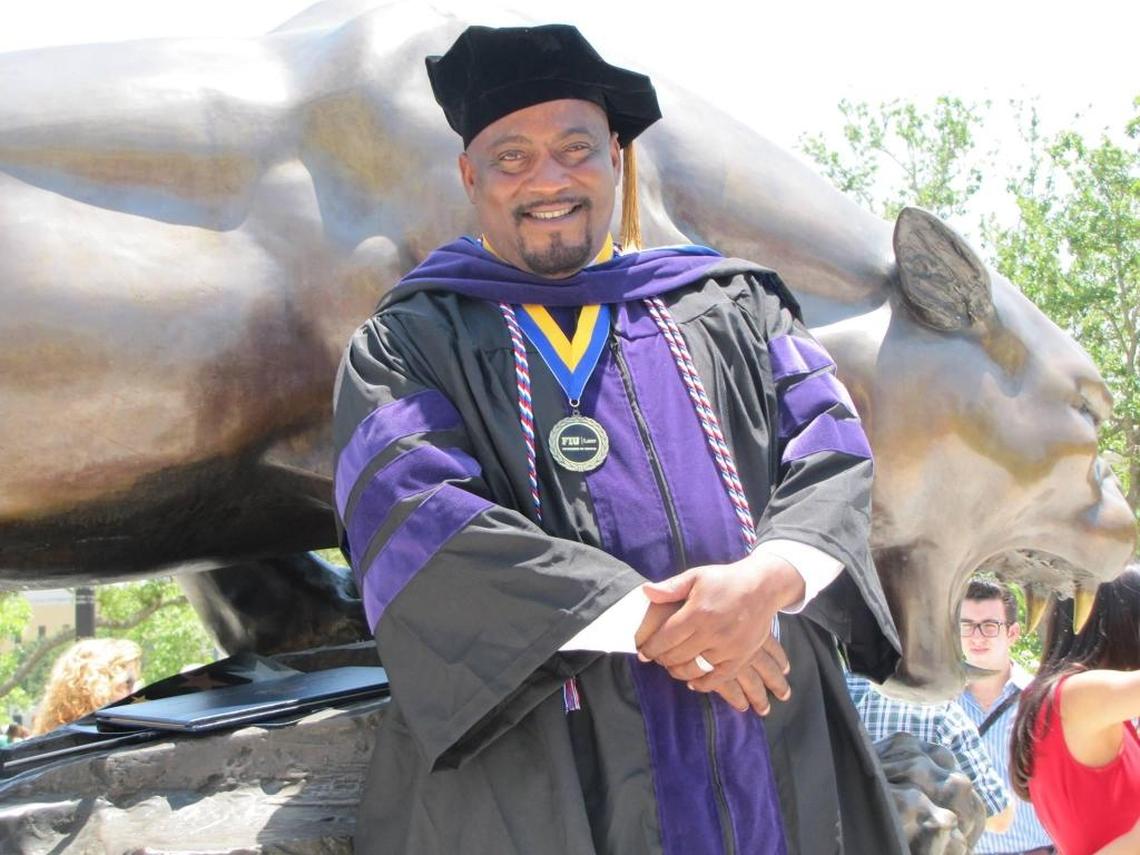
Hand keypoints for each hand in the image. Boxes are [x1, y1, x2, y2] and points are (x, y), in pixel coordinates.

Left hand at [636, 595, 791, 715]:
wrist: (762, 587)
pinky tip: (692, 681)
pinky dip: (703, 684)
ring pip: (695, 670)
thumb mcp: (696, 576)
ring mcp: (728, 647)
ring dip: (678, 672)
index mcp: (698, 612)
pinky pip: (718, 679)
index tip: (643, 652)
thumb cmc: (725, 580)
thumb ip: (671, 587)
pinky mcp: (741, 657)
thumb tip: (645, 591)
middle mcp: (712, 633)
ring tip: (672, 667)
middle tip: (656, 658)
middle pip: (677, 656)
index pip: (666, 638)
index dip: (651, 648)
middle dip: (662, 659)